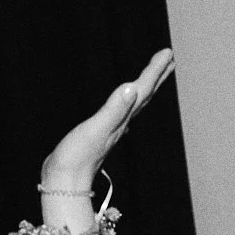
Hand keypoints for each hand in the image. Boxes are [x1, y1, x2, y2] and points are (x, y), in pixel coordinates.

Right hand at [40, 48, 175, 191]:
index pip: (143, 90)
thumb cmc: (77, 157)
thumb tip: (131, 88)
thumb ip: (114, 109)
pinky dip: (127, 102)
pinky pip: (121, 112)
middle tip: (169, 59)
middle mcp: (121, 123)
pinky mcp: (101, 134)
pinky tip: (125, 103)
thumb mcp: (95, 129)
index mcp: (121, 119)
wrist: (65, 182)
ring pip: (134, 104)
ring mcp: (112, 130)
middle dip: (157, 76)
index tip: (168, 52)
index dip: (155, 70)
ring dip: (145, 88)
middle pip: (144, 96)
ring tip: (153, 76)